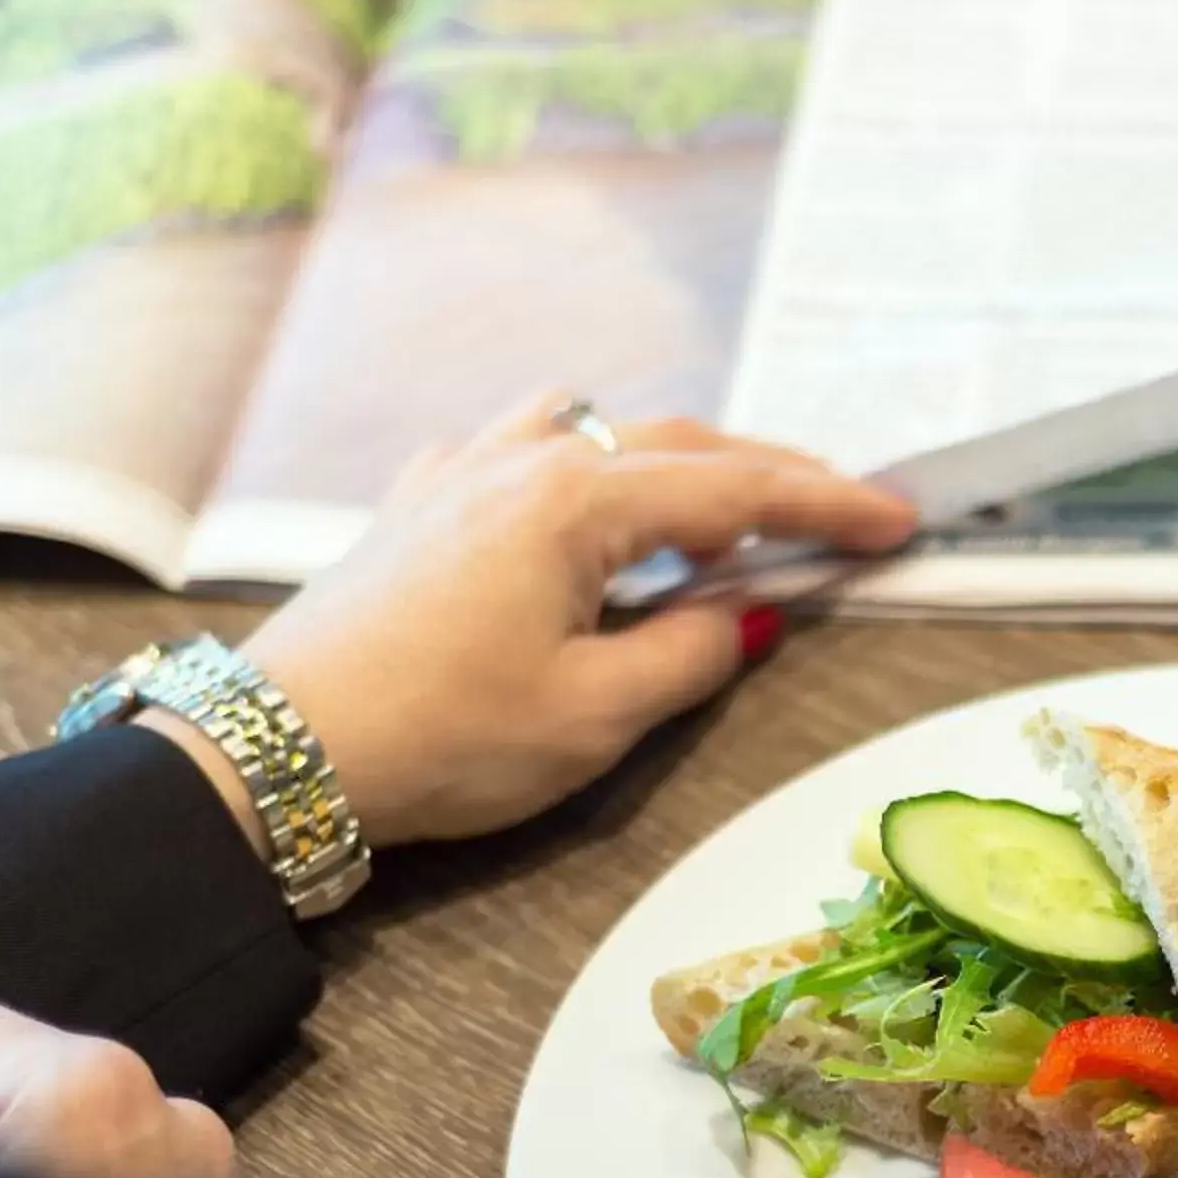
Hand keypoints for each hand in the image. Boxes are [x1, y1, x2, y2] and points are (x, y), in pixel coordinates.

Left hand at [230, 393, 914, 847]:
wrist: (280, 749)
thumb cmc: (438, 737)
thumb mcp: (594, 717)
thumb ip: (689, 656)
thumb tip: (744, 616)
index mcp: (577, 501)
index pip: (736, 490)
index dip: (826, 506)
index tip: (897, 518)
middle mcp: (524, 458)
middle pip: (678, 445)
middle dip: (769, 475)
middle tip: (842, 511)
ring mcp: (463, 470)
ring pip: (599, 428)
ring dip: (674, 458)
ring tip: (723, 506)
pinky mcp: (420, 504)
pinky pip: (526, 449)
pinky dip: (587, 465)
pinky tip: (589, 509)